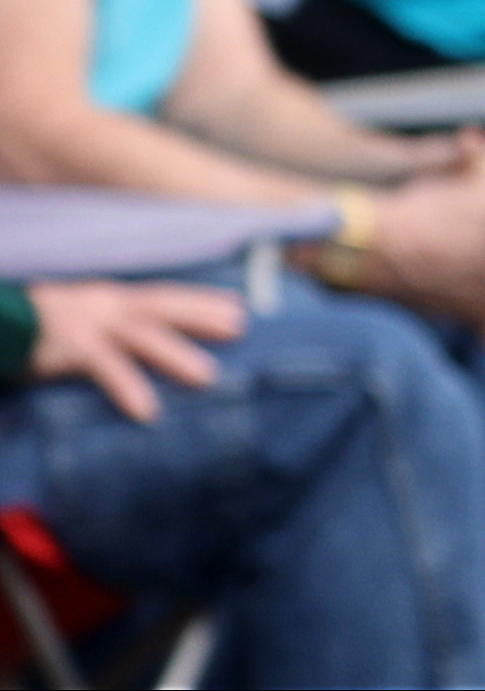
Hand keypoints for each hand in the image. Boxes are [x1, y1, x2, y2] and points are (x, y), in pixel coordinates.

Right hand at [22, 278, 240, 421]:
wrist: (1, 323)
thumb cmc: (45, 327)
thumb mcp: (86, 318)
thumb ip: (117, 324)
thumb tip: (150, 335)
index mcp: (114, 299)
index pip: (166, 295)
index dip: (202, 300)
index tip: (238, 306)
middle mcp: (109, 305)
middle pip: (163, 307)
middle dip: (202, 316)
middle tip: (240, 328)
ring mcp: (91, 324)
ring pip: (143, 336)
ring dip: (176, 355)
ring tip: (208, 376)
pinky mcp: (72, 348)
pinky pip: (107, 368)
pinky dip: (128, 387)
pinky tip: (147, 410)